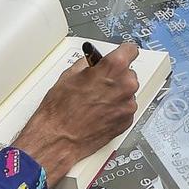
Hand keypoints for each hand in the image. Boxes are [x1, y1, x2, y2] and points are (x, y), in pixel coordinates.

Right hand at [11, 43, 139, 184]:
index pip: (130, 50)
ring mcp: (128, 105)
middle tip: (99, 83)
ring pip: (127, 92)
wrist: (58, 138)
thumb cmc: (60, 110)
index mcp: (113, 68)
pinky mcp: (127, 121)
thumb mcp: (69, 75)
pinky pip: (125, 108)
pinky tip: (99, 112)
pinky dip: (116, 109)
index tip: (120, 54)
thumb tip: (93, 62)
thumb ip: (88, 64)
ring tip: (95, 101)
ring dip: (116, 93)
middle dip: (116, 76)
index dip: (122, 52)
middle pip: (128, 73)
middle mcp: (126, 85)